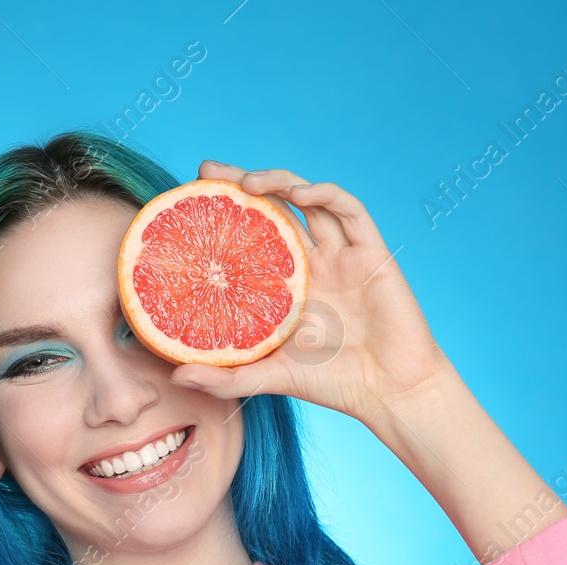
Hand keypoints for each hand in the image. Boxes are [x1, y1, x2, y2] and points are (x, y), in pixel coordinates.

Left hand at [169, 161, 449, 422]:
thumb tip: (176, 378)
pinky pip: (350, 212)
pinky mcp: (372, 254)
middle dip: (243, 182)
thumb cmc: (334, 385)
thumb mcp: (269, 378)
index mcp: (286, 285)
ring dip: (280, 182)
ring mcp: (342, 255)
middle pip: (274, 207)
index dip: (225, 213)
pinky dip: (325, 195)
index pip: (250, 235)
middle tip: (208, 169)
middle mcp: (312, 263)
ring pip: (309, 201)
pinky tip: (301, 195)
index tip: (189, 198)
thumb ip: (226, 378)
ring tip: (249, 182)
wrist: (391, 392)